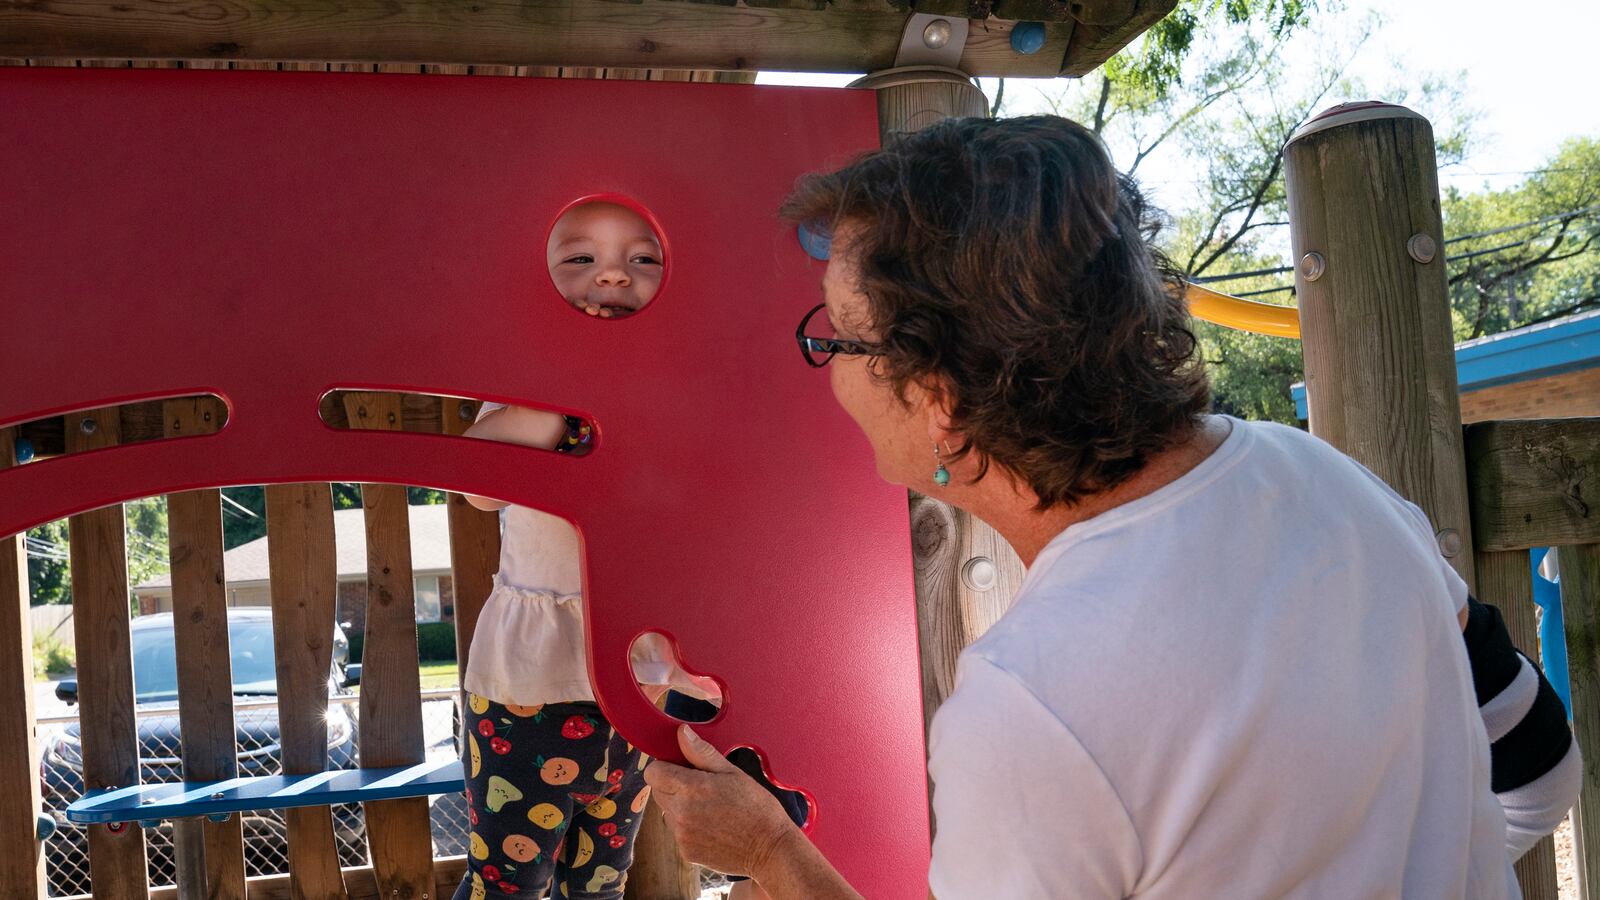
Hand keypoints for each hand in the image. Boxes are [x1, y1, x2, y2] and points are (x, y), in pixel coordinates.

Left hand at [644, 725, 799, 878]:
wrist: (770, 849)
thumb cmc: (756, 807)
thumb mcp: (732, 772)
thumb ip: (701, 752)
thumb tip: (681, 733)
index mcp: (691, 788)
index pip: (653, 772)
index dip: (665, 766)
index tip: (682, 767)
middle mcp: (681, 813)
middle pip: (658, 791)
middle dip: (673, 785)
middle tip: (702, 787)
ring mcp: (682, 835)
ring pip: (668, 812)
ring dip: (681, 807)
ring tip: (712, 809)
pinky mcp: (687, 852)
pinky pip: (679, 832)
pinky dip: (690, 828)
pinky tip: (714, 826)